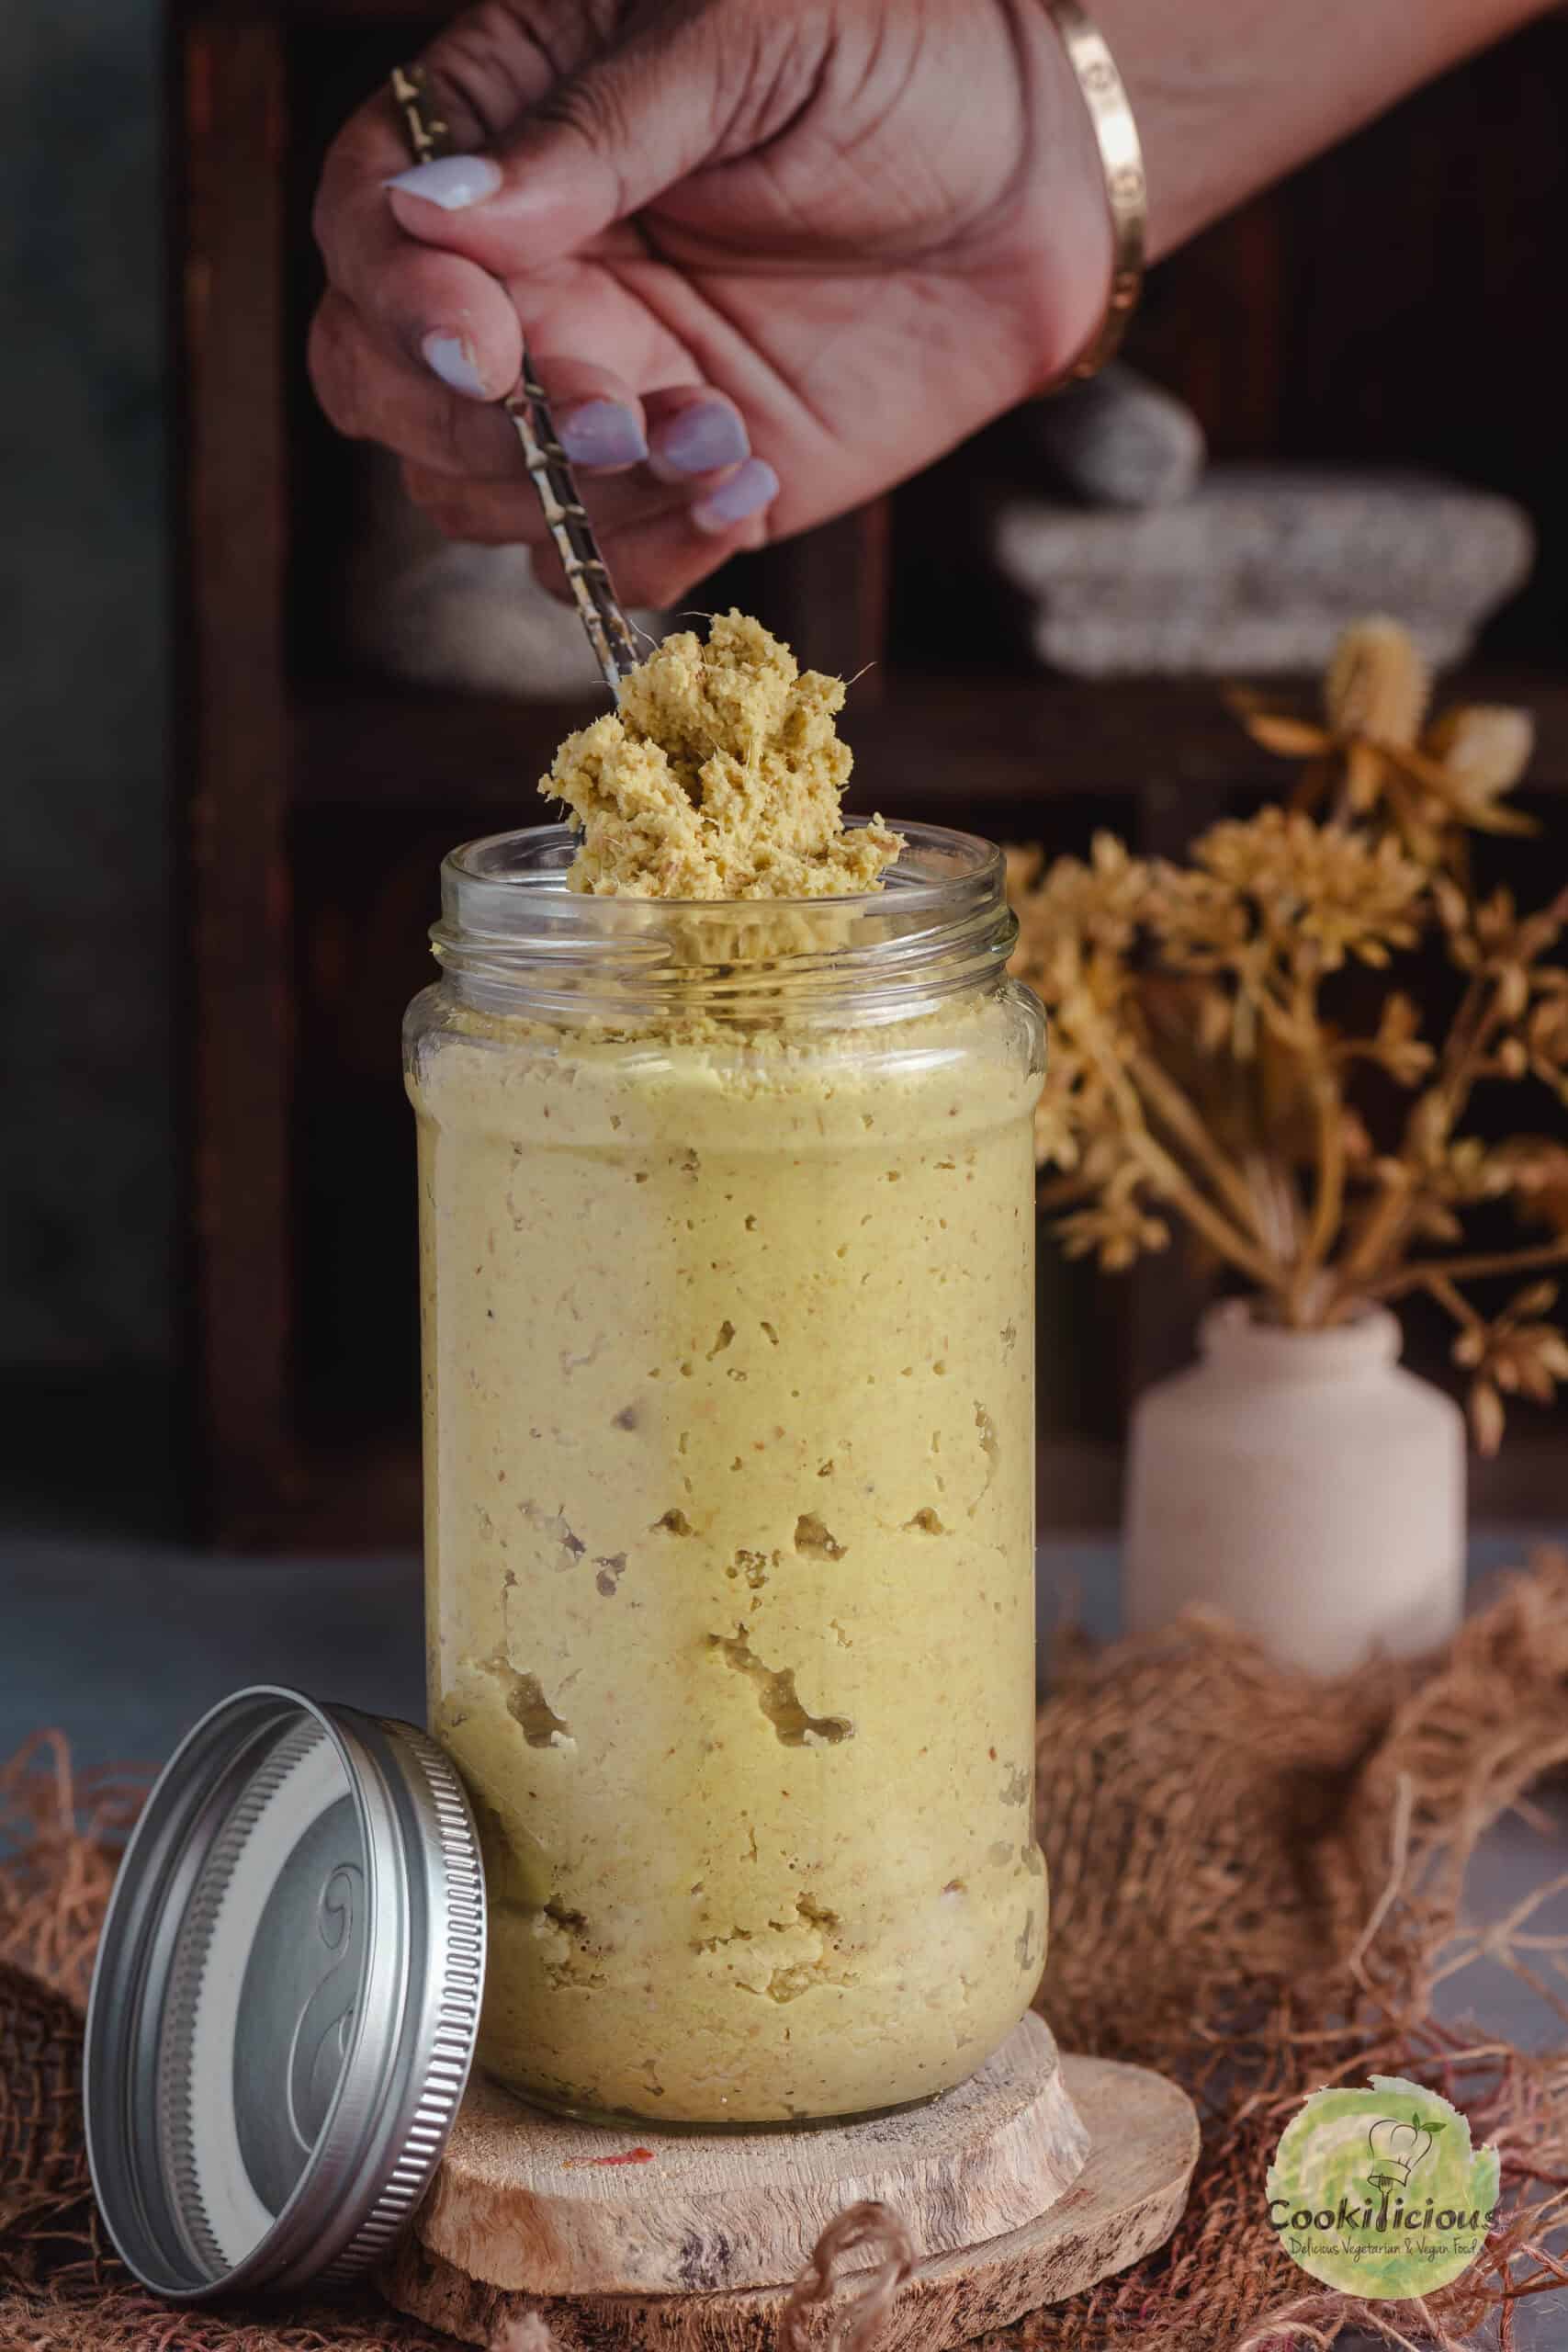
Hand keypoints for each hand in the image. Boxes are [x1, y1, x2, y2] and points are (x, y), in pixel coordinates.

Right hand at [309, 0, 1111, 607]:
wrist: (1042, 180)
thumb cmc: (899, 60)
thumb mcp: (747, 44)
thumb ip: (596, 131)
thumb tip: (441, 217)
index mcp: (507, 132)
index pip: (367, 223)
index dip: (396, 299)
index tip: (483, 346)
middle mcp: (524, 275)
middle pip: (380, 384)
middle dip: (472, 430)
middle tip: (607, 419)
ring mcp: (591, 390)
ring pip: (479, 498)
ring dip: (587, 496)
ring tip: (719, 430)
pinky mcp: (671, 483)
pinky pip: (602, 564)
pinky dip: (657, 552)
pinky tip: (750, 478)